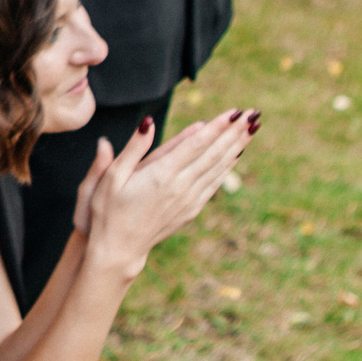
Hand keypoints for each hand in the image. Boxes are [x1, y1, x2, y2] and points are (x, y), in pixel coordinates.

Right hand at [80, 110, 254, 276]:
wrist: (118, 249)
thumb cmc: (108, 210)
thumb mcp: (111, 177)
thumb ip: (133, 148)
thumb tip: (147, 121)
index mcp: (161, 175)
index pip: (196, 144)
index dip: (216, 127)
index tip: (233, 111)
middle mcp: (180, 187)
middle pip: (213, 154)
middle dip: (234, 132)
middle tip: (253, 113)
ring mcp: (188, 200)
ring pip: (218, 168)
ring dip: (236, 146)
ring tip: (251, 128)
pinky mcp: (190, 210)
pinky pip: (213, 184)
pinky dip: (226, 168)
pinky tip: (235, 156)